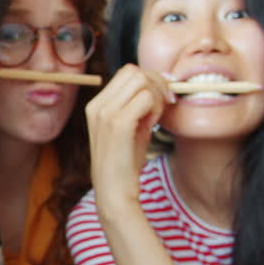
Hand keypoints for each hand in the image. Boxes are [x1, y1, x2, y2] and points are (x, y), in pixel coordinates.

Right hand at [85, 64, 173, 209]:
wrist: (114, 193)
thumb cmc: (124, 164)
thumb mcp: (129, 129)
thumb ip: (138, 106)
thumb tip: (161, 84)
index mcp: (96, 106)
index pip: (127, 72)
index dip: (149, 79)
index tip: (162, 97)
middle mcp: (97, 106)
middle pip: (134, 71)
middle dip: (156, 83)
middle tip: (167, 103)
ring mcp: (106, 114)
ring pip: (142, 80)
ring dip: (157, 96)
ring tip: (156, 118)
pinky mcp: (118, 124)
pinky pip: (146, 98)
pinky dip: (156, 108)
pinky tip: (154, 125)